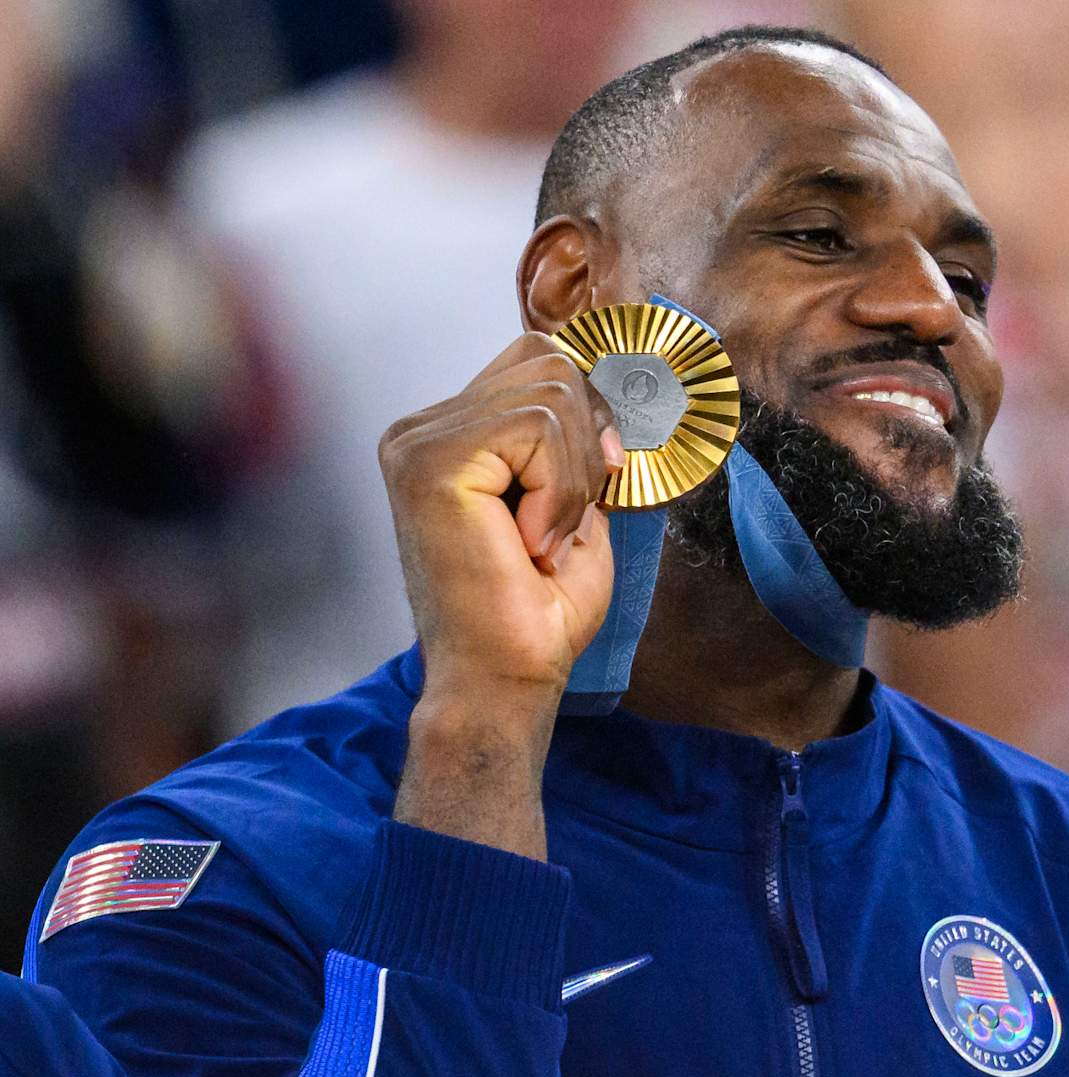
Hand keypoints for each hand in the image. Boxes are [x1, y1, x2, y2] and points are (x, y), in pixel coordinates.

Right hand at [380, 331, 625, 702]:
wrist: (505, 679)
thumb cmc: (536, 610)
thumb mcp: (572, 502)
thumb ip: (574, 439)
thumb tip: (607, 380)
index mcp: (446, 434)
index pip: (537, 362)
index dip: (586, 418)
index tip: (590, 491)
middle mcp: (420, 430)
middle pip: (549, 363)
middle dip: (586, 445)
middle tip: (562, 524)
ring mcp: (417, 441)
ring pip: (552, 392)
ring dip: (573, 477)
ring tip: (541, 539)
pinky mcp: (430, 461)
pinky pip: (538, 427)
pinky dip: (560, 491)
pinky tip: (528, 543)